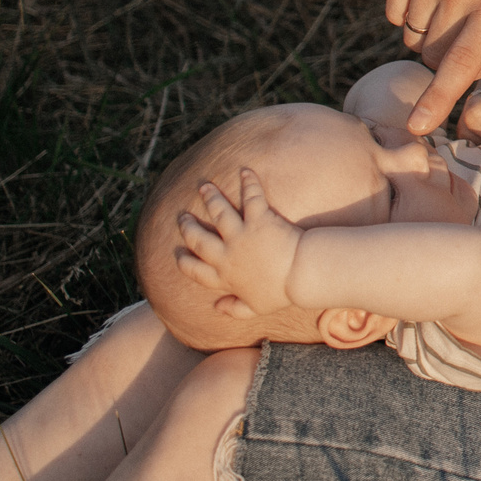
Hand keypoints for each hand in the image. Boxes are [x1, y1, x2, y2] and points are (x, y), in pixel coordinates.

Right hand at [173, 170, 303, 318]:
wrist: (302, 275)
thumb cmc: (282, 292)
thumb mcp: (255, 308)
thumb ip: (234, 309)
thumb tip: (217, 308)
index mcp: (225, 277)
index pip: (196, 270)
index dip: (184, 262)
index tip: (178, 253)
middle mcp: (227, 254)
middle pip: (199, 239)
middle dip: (188, 227)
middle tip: (182, 218)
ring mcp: (242, 235)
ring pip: (219, 212)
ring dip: (210, 198)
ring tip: (204, 187)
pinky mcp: (259, 219)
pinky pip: (251, 197)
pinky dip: (248, 182)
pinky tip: (245, 171)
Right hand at [386, 0, 480, 135]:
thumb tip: (469, 75)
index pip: (461, 62)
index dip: (438, 98)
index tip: (417, 127)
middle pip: (432, 54)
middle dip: (448, 58)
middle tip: (473, 32)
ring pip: (411, 35)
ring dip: (431, 35)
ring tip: (460, 7)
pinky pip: (395, 12)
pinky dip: (412, 14)